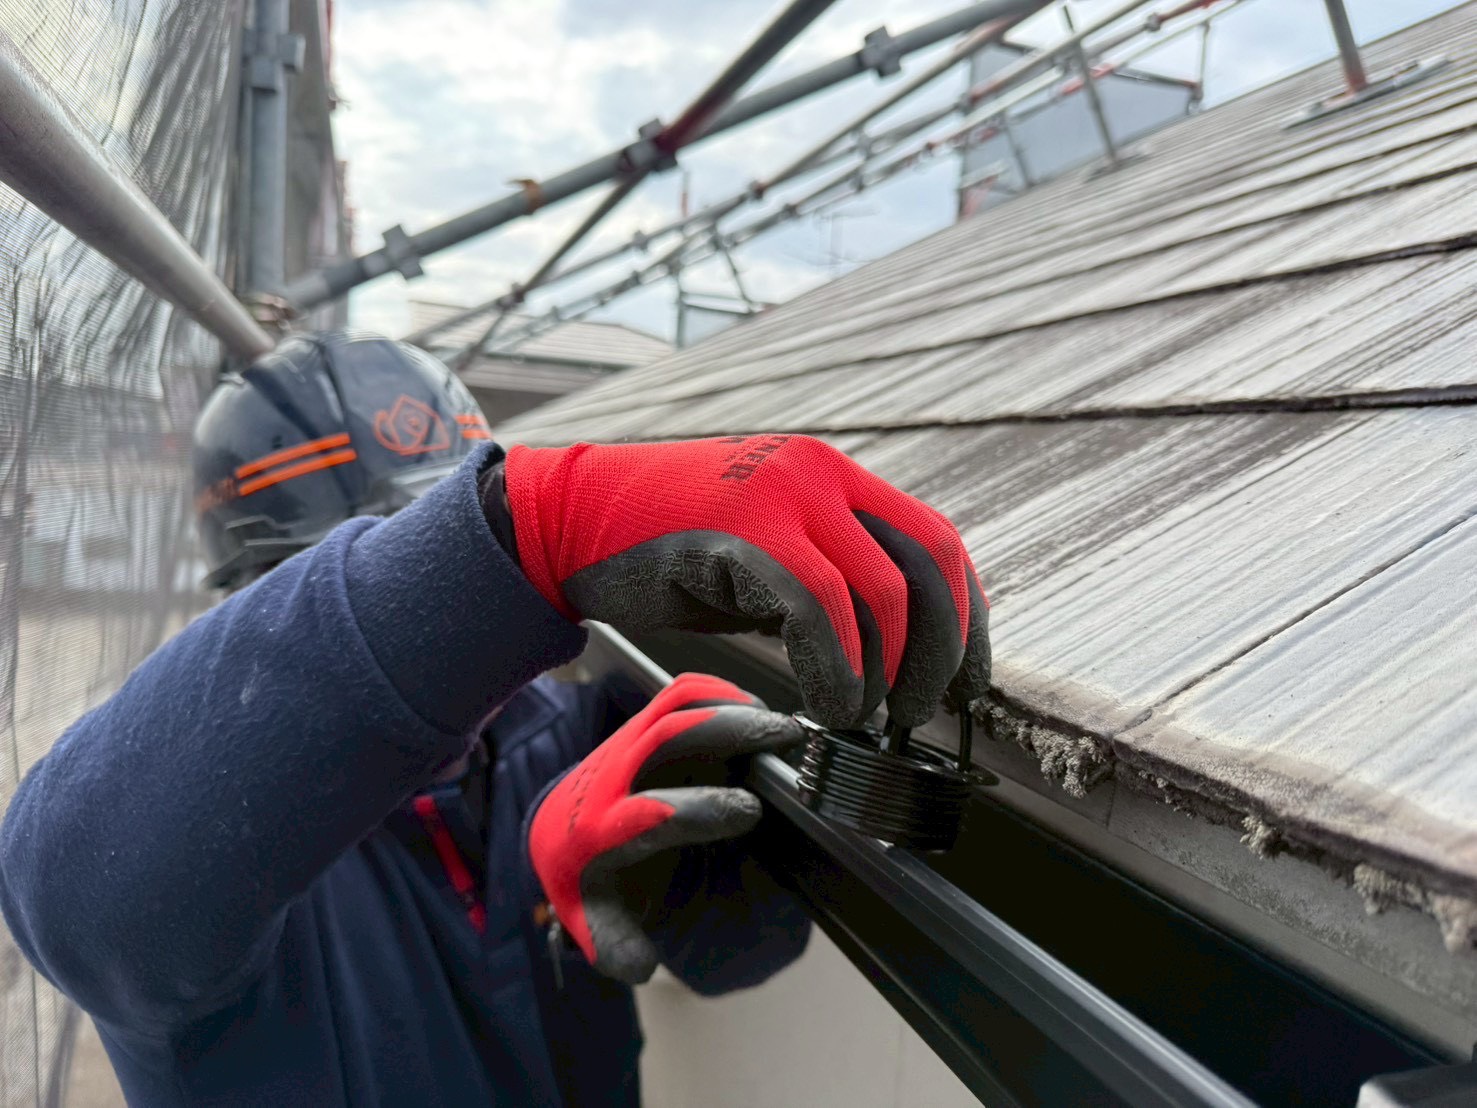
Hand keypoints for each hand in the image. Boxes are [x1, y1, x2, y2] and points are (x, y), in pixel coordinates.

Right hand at [505, 434, 989, 726]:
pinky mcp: (740, 534)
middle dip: (940, 652)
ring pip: (880, 589)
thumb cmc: (669, 547)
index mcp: (834, 477)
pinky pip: (818, 607)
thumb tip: (888, 647)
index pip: (936, 542)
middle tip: (920, 712)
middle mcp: (819, 475)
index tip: (965, 681)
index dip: (964, 619)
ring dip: (888, 670)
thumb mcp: (766, 549)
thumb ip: (825, 575)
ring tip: (869, 719)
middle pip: (926, 564)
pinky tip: (829, 708)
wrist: (572, 520)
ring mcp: (780, 496)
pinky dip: (837, 669)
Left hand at [528, 673, 801, 983]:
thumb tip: (642, 964)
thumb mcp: (593, 918)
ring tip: (777, 723)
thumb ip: (616, 944)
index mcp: (598, 833)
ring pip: (675, 704)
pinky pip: (680, 693)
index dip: (700, 809)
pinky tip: (754, 709)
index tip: (749, 811)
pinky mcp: (641, 722)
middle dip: (728, 730)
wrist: (553, 827)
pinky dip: (721, 692)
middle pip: (666, 736)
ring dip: (730, 705)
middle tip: (782, 739)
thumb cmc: (586, 872)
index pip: (648, 814)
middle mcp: (609, 777)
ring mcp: (625, 742)